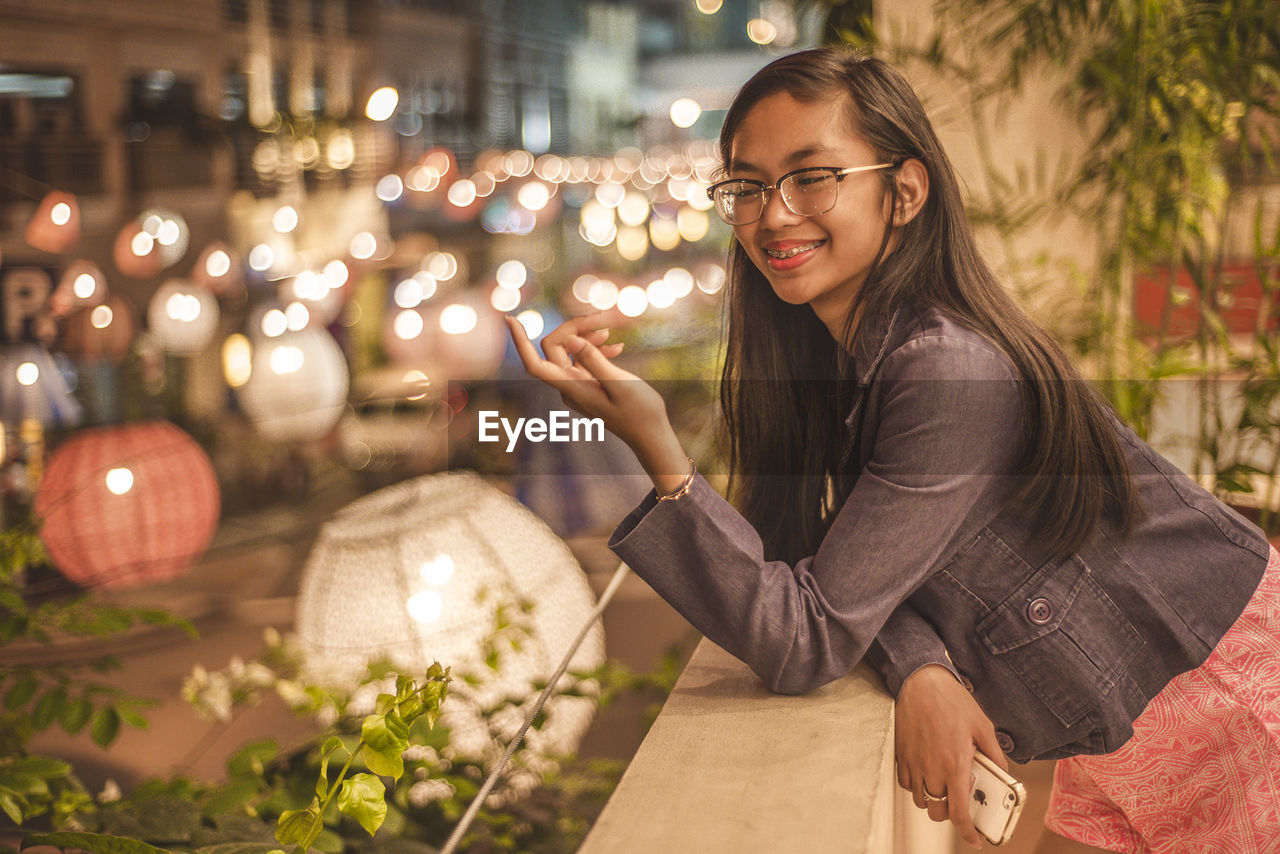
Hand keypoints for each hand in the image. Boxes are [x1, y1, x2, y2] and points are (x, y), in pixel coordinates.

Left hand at [505, 313, 688, 491]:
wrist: (650, 435)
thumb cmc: (640, 412)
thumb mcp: (619, 383)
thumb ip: (594, 361)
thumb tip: (569, 340)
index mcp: (572, 389)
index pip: (534, 365)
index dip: (520, 341)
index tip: (510, 318)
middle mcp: (569, 388)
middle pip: (556, 348)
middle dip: (574, 328)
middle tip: (602, 318)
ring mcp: (578, 386)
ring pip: (570, 351)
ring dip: (587, 336)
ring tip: (612, 333)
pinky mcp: (589, 385)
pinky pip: (583, 360)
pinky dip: (597, 349)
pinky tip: (618, 347)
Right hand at [894, 664, 1009, 848]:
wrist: (920, 682)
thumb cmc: (952, 701)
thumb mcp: (982, 725)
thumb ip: (994, 754)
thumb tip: (1003, 772)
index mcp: (955, 765)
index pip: (959, 812)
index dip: (967, 832)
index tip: (975, 839)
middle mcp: (932, 769)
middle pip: (937, 812)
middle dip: (949, 815)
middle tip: (960, 804)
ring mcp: (913, 764)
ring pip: (921, 800)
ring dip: (933, 800)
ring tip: (944, 785)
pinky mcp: (901, 755)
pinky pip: (906, 784)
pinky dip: (916, 786)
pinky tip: (927, 773)